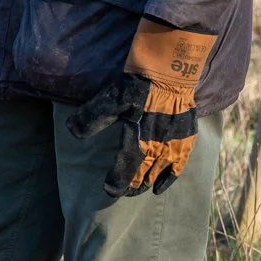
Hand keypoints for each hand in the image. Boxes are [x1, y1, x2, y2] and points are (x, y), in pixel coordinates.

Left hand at [67, 19, 213, 197]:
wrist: (172, 68)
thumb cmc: (140, 82)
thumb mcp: (111, 97)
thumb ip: (92, 117)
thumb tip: (73, 132)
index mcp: (137, 138)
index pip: (125, 169)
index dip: (117, 182)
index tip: (109, 190)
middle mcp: (157, 145)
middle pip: (142, 174)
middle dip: (132, 186)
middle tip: (124, 193)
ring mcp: (174, 142)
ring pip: (160, 172)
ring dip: (149, 183)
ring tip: (140, 190)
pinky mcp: (187, 136)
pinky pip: (180, 164)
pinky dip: (171, 178)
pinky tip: (163, 187)